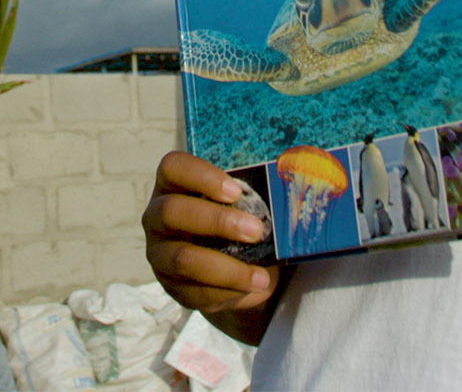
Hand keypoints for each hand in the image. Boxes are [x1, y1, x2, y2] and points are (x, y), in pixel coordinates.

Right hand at [142, 151, 280, 330]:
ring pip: (184, 259)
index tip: (235, 191)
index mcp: (173, 184)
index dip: (200, 177)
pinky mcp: (171, 287)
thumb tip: (304, 177)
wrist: (230, 266)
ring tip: (261, 276)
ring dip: (227, 268)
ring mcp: (160, 253)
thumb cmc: (237, 219)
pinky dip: (228, 292)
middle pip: (173, 212)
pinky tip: (252, 288)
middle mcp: (157, 216)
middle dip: (217, 221)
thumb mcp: (244, 203)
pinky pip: (195, 292)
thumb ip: (259, 192)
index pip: (173, 168)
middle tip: (256, 231)